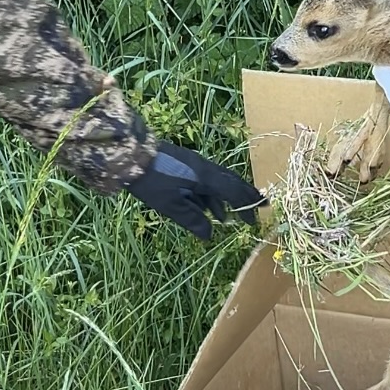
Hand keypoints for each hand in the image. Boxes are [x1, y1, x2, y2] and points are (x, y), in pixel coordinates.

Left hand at [128, 144, 262, 241]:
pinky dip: (209, 195)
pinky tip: (205, 208)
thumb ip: (192, 219)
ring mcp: (195, 165)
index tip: (255, 218)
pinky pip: (205, 181)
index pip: (233, 192)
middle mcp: (205, 168)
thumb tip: (209, 235)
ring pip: (218, 182)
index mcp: (205, 177)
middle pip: (231, 182)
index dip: (246, 205)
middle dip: (244, 196)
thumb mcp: (170, 205)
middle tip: (258, 208)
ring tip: (225, 218)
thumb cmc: (151, 181)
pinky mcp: (185, 165)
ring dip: (224, 199)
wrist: (131, 155)